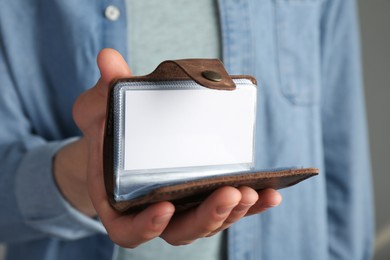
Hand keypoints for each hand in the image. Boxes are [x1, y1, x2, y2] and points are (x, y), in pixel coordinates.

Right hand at [67, 48, 281, 246]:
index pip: (128, 228)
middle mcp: (152, 208)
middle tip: (229, 193)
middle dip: (206, 217)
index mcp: (119, 198)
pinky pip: (227, 209)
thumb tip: (108, 59)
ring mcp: (181, 205)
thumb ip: (106, 90)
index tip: (164, 207)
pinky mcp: (203, 196)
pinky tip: (270, 193)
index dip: (145, 226)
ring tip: (252, 191)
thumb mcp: (100, 107)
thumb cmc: (109, 128)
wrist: (125, 136)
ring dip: (233, 212)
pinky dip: (249, 206)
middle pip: (179, 229)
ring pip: (207, 222)